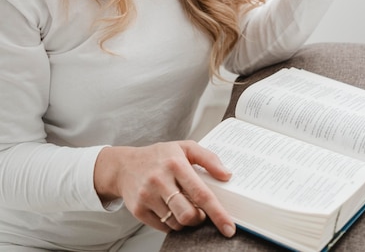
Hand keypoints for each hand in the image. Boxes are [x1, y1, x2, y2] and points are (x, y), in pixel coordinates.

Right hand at [94, 140, 235, 237]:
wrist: (124, 165)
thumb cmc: (159, 156)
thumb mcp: (185, 147)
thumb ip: (208, 158)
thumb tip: (227, 175)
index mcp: (175, 163)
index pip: (201, 193)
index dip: (217, 213)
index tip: (229, 227)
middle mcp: (160, 180)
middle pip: (188, 215)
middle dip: (199, 218)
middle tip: (199, 211)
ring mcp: (147, 196)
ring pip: (176, 223)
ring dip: (186, 221)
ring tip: (182, 206)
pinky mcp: (138, 210)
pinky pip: (163, 227)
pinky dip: (171, 223)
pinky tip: (169, 209)